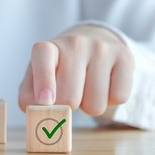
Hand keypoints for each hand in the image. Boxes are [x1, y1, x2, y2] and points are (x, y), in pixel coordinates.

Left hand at [18, 25, 134, 115]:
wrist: (91, 42)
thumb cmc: (58, 68)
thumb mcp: (36, 77)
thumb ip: (29, 96)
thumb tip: (34, 112)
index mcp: (47, 47)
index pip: (43, 59)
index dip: (43, 81)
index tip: (45, 101)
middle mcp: (74, 43)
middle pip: (70, 97)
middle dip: (67, 108)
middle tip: (67, 97)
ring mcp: (101, 48)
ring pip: (96, 104)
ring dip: (89, 106)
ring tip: (85, 89)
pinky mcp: (125, 57)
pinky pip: (118, 97)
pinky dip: (110, 101)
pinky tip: (103, 86)